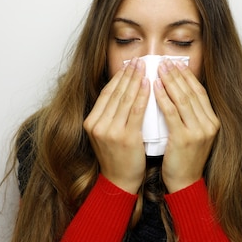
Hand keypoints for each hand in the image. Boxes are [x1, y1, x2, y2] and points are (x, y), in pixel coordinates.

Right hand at [83, 57, 149, 193]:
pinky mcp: (126, 137)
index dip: (118, 77)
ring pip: (125, 99)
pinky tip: (149, 85)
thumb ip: (111, 114)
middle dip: (128, 74)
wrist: (120, 182)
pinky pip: (136, 111)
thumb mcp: (106, 133)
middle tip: (139, 60)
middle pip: (116, 93)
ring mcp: (111, 131)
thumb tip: (124, 89)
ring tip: (145, 67)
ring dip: (136, 80)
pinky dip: (143, 96)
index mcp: (91, 122)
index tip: (129, 64)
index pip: (107, 93)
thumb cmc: (117, 157)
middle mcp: (98, 125)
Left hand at [154, 59, 219, 192]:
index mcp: (212, 122)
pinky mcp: (184, 138)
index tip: (177, 63)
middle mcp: (209, 124)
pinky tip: (154, 87)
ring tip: (158, 68)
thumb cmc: (185, 158)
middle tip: (164, 60)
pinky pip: (171, 112)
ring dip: (169, 81)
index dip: (187, 76)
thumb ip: (190, 116)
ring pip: (182, 99)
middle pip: (191, 92)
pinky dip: (163, 97)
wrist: (185, 183)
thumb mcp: (193, 134)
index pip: (199, 92)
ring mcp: (198, 131)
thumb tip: (177, 92)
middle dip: (177, 74)